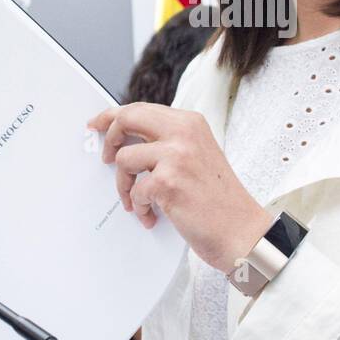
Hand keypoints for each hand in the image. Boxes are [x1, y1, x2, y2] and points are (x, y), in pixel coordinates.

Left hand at [86, 103, 274, 274]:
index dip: (113, 116)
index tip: (98, 124)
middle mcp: (184, 133)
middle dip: (110, 139)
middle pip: (127, 119)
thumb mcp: (198, 155)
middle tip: (107, 158)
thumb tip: (129, 139)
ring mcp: (176, 156)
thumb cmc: (219, 199)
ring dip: (124, 185)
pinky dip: (139, 207)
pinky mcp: (168, 183)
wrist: (241, 230)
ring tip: (137, 201)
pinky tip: (152, 215)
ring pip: (124, 159)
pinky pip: (134, 191)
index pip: (141, 109)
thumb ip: (169, 141)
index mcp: (191, 122)